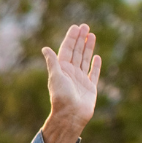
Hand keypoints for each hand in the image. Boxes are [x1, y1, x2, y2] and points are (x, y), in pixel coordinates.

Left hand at [40, 23, 101, 142]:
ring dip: (88, 48)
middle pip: (76, 52)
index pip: (67, 50)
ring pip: (85, 60)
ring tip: (92, 35)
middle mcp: (71, 73)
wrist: (70, 116)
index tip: (76, 27)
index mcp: (62, 69)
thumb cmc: (61, 97)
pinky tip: (97, 57)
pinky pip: (93, 74)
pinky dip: (95, 65)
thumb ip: (52, 62)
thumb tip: (44, 48)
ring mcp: (81, 80)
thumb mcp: (55, 77)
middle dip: (80, 39)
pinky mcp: (90, 88)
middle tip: (85, 26)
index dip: (71, 38)